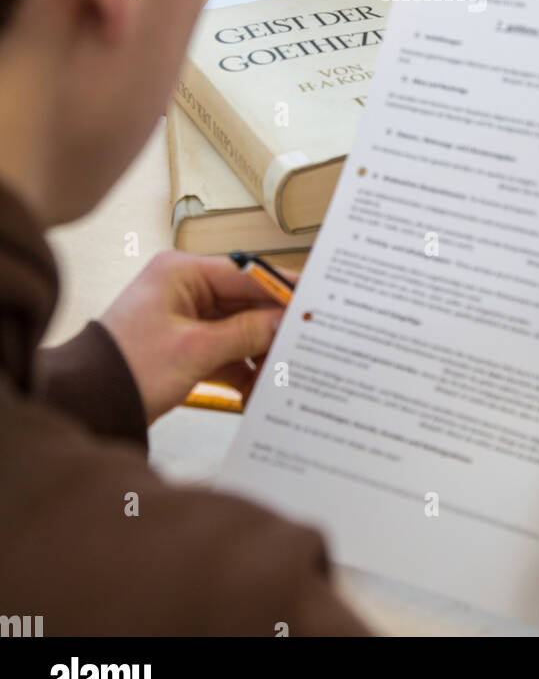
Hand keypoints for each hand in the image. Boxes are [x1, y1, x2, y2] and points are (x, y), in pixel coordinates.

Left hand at [100, 251, 294, 422]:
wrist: (86, 404)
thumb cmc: (126, 369)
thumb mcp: (195, 350)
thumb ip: (246, 333)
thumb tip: (284, 321)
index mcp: (181, 273)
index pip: (245, 273)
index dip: (281, 290)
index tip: (312, 302)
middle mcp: (183, 288)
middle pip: (244, 302)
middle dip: (271, 328)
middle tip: (303, 343)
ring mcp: (182, 317)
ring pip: (236, 328)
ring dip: (257, 352)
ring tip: (281, 372)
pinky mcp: (182, 344)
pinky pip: (223, 349)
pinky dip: (239, 367)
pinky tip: (257, 387)